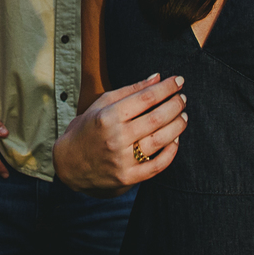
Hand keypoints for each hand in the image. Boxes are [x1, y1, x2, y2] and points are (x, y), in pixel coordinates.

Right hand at [53, 74, 186, 197]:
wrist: (69, 163)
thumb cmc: (87, 128)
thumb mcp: (102, 104)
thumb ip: (130, 90)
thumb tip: (157, 77)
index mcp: (108, 115)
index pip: (145, 98)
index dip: (165, 88)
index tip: (178, 81)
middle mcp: (116, 137)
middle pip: (156, 118)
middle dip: (174, 105)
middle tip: (182, 98)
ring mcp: (122, 159)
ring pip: (160, 140)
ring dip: (177, 126)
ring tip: (183, 116)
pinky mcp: (128, 177)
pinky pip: (157, 165)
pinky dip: (171, 152)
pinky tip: (176, 139)